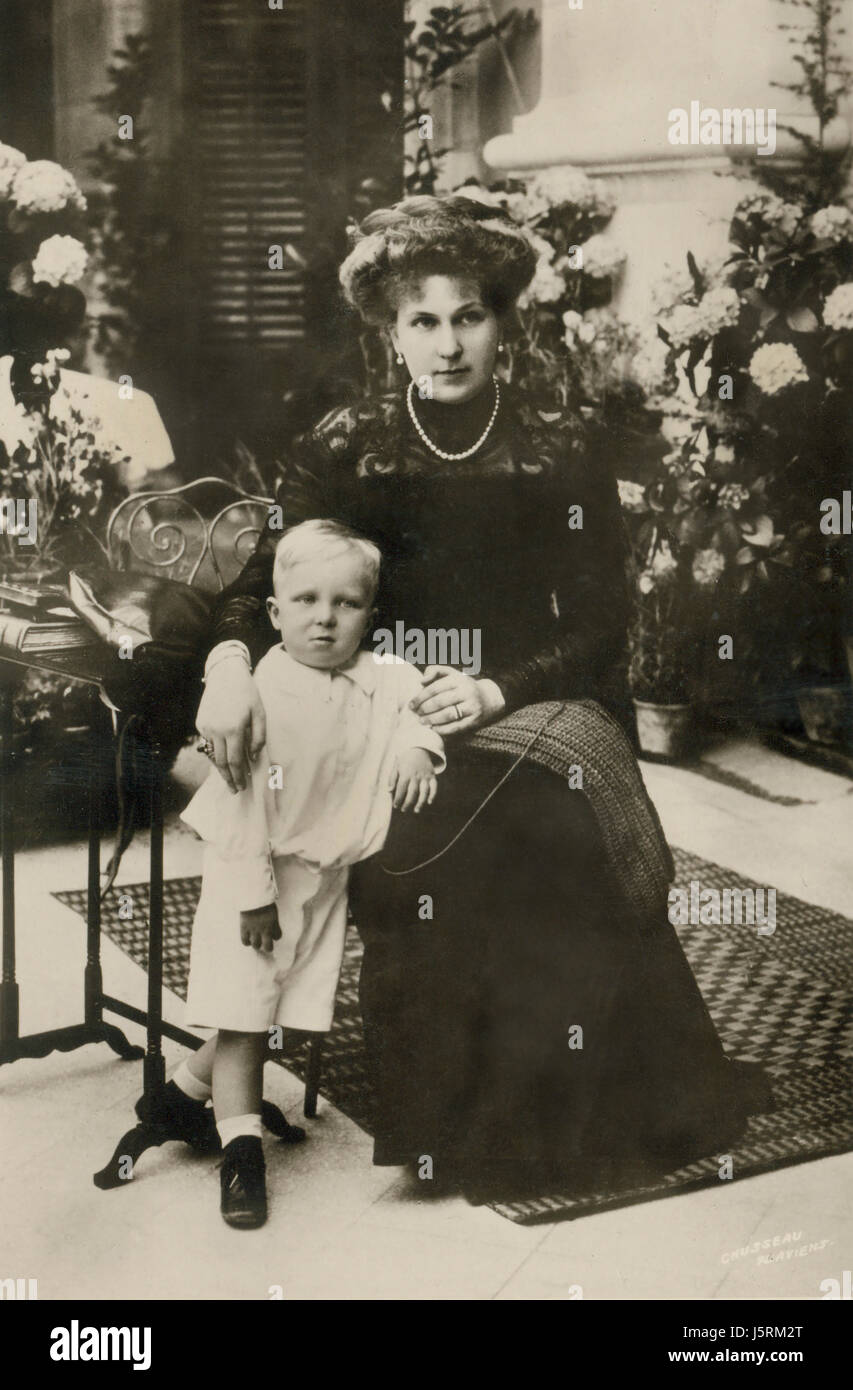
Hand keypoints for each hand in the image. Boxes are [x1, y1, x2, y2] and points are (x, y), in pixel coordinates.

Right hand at [196, 656, 265, 792]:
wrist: (225, 675)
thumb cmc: (247, 694)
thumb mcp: (260, 714)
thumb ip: (258, 738)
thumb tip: (253, 758)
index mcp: (234, 729)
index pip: (236, 761)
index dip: (240, 776)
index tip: (243, 786)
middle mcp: (217, 730)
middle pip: (222, 762)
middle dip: (229, 778)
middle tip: (235, 789)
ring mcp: (206, 727)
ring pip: (213, 754)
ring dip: (221, 768)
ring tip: (229, 778)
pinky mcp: (200, 723)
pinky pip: (208, 742)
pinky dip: (215, 751)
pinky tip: (223, 756)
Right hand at [240, 903, 281, 952]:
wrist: (252, 896)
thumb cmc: (263, 899)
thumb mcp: (272, 909)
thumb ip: (272, 918)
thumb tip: (271, 922)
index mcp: (274, 923)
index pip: (278, 936)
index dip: (275, 936)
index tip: (272, 934)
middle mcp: (265, 929)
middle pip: (268, 947)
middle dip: (267, 947)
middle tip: (265, 944)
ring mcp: (254, 930)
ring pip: (256, 945)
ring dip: (256, 944)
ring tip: (255, 941)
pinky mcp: (244, 928)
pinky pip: (245, 941)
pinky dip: (246, 942)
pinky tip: (247, 939)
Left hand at [390, 747, 438, 812]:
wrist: (419, 749)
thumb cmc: (405, 760)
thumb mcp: (396, 766)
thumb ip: (392, 778)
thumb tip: (389, 790)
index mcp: (406, 773)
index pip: (401, 788)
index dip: (398, 798)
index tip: (395, 806)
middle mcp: (416, 776)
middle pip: (412, 792)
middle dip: (408, 802)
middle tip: (403, 810)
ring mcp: (425, 776)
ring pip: (424, 791)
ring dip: (420, 802)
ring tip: (416, 810)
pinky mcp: (432, 777)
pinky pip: (434, 787)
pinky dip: (433, 795)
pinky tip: (429, 802)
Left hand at [409, 666, 503, 736]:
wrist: (488, 698)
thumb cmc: (463, 686)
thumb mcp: (451, 674)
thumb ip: (435, 671)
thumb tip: (421, 681)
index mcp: (458, 679)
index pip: (435, 688)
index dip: (421, 697)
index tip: (411, 704)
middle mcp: (467, 691)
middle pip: (440, 702)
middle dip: (425, 709)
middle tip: (416, 713)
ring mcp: (472, 706)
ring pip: (448, 715)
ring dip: (432, 719)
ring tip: (422, 721)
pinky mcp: (475, 720)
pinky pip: (456, 726)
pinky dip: (443, 729)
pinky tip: (433, 728)